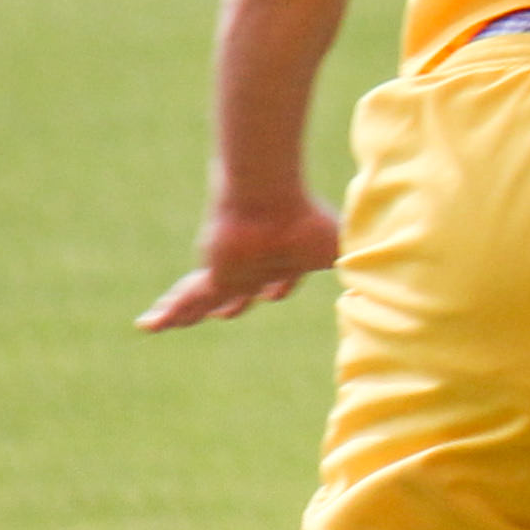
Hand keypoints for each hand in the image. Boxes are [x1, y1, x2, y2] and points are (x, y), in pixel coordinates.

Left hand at [138, 196, 340, 330]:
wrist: (269, 203)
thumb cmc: (305, 222)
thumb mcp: (335, 250)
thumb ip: (355, 265)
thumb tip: (381, 282)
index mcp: (287, 258)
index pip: (281, 277)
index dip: (279, 286)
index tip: (275, 293)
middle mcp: (256, 265)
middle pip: (239, 290)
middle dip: (232, 303)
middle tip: (224, 314)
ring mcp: (231, 271)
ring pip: (206, 298)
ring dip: (190, 312)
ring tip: (167, 323)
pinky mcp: (211, 276)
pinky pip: (186, 301)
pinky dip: (169, 314)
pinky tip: (147, 326)